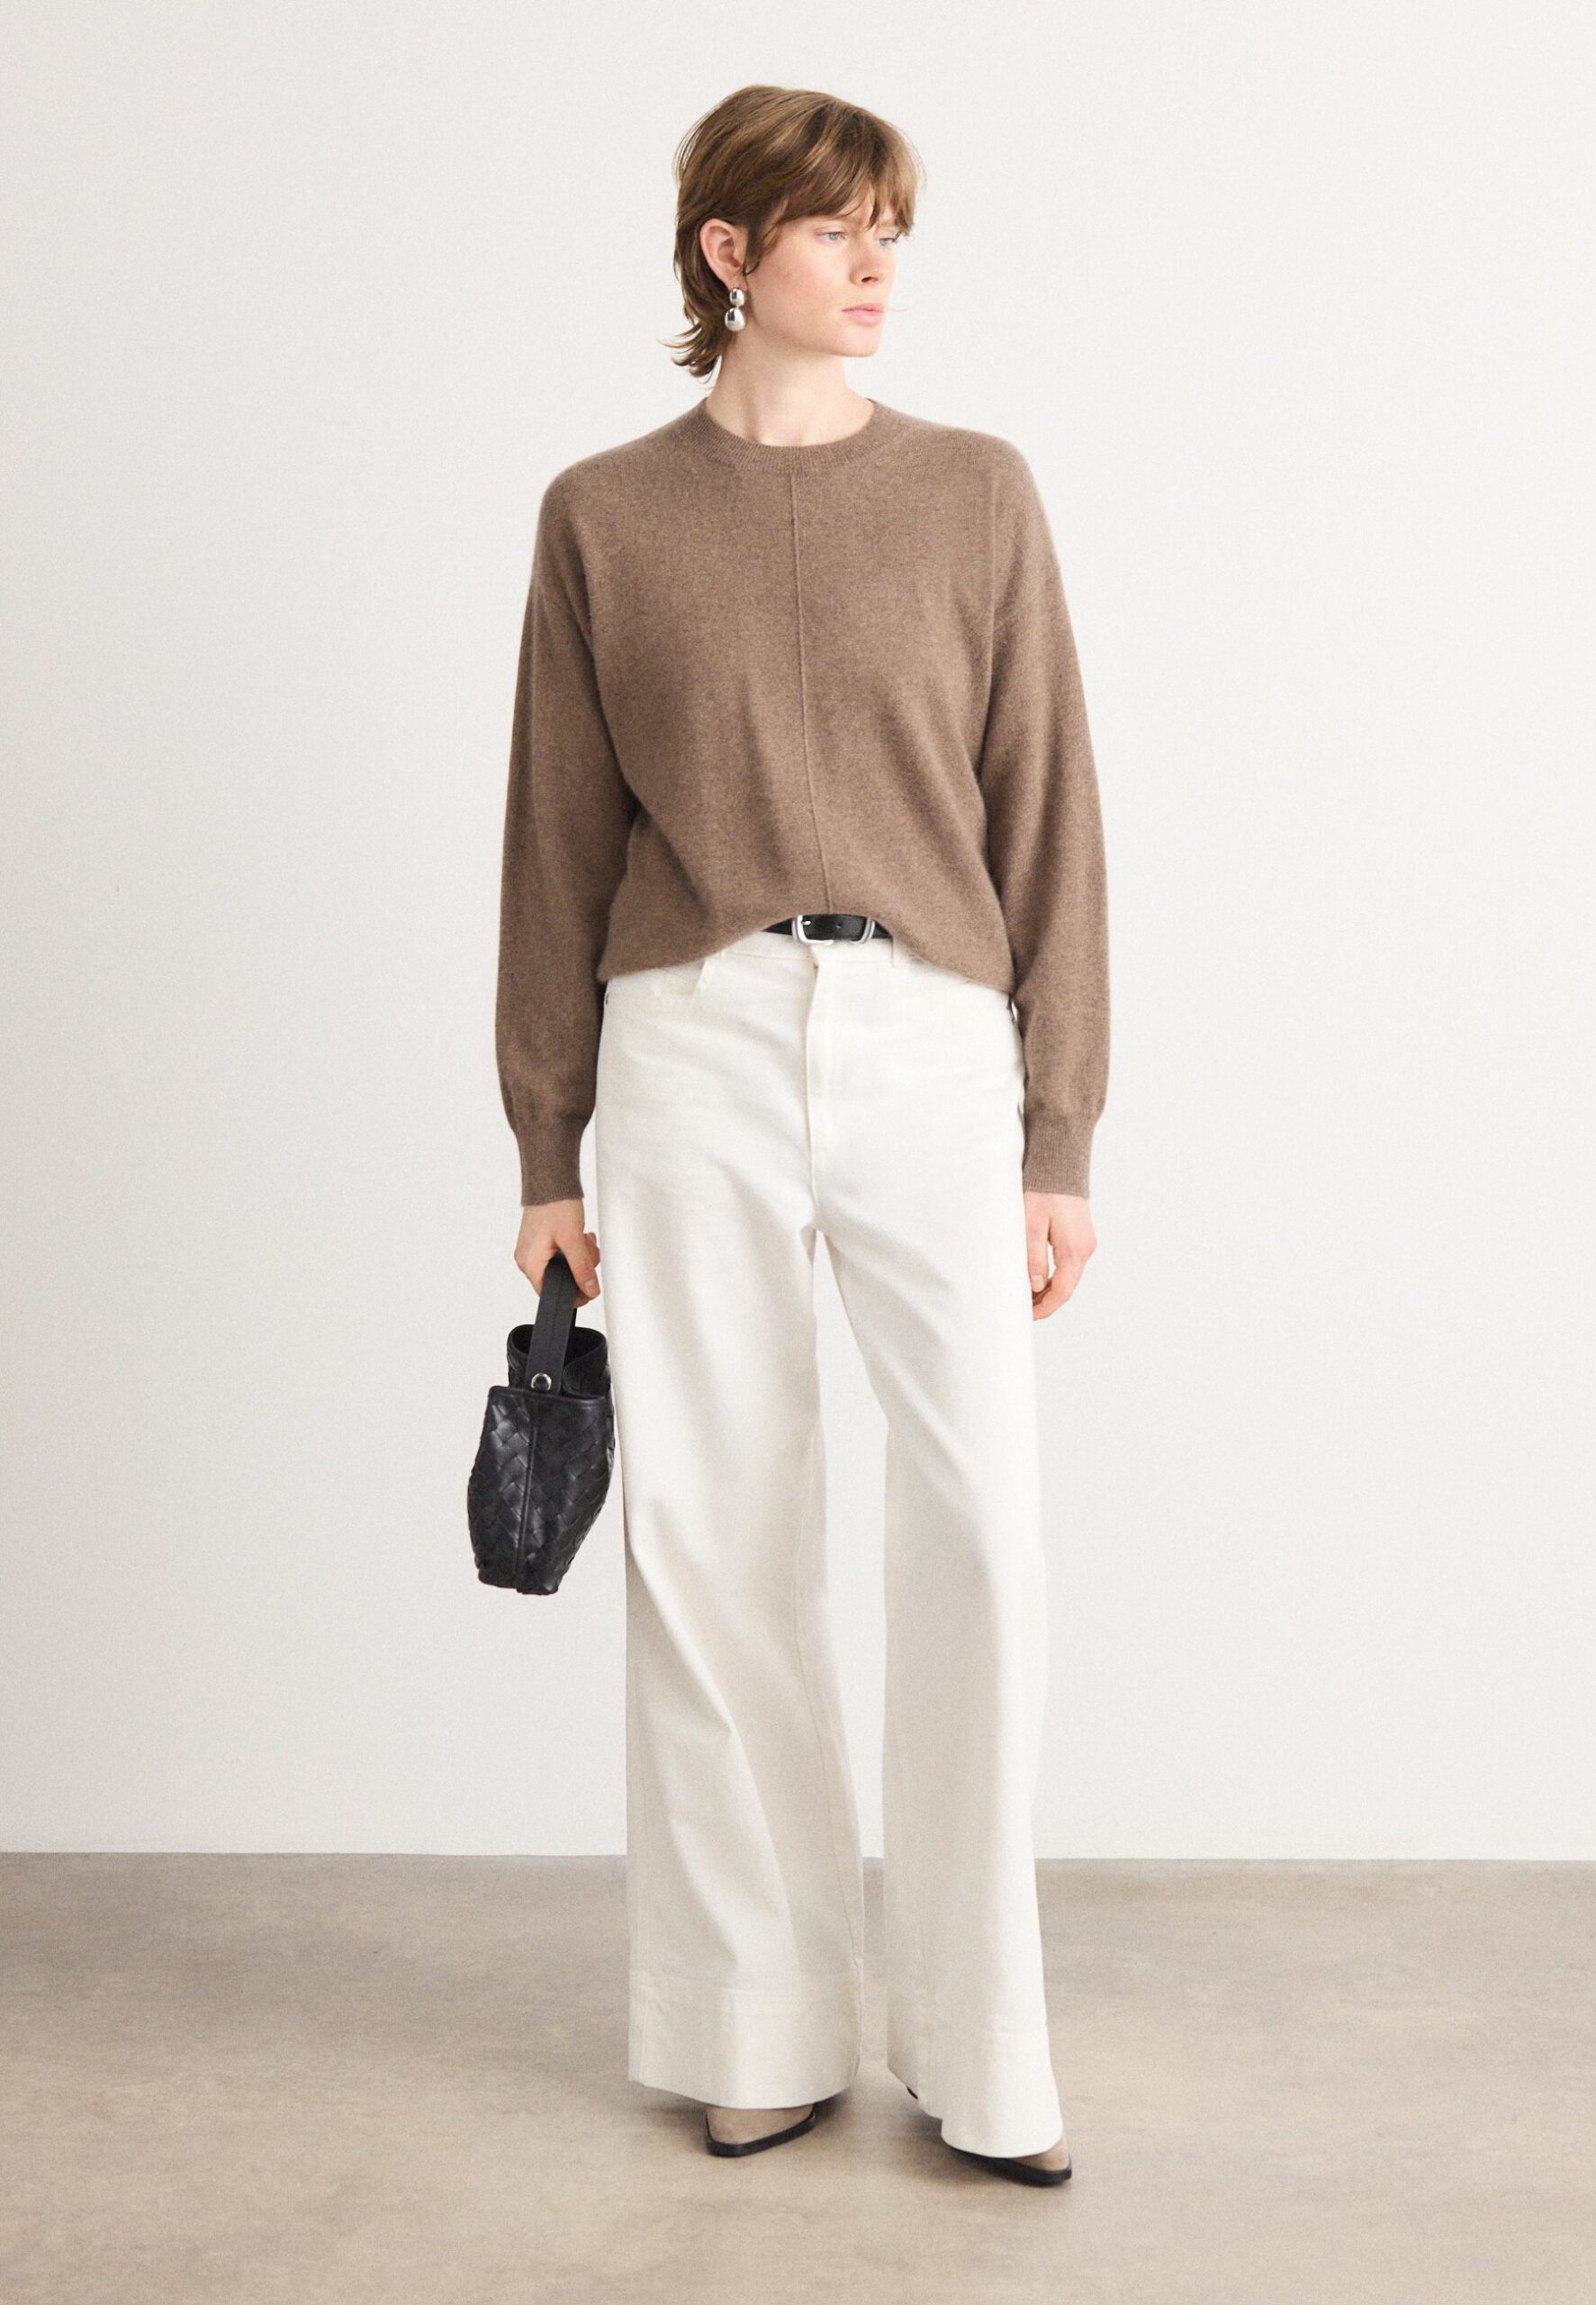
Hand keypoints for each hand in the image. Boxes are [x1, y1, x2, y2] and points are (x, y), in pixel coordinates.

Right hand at [515, 1199, 601, 1303]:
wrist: (550, 1180)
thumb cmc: (554, 1205)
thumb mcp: (573, 1239)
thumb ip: (582, 1267)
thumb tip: (590, 1289)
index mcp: (530, 1263)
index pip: (550, 1294)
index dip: (572, 1293)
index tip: (589, 1286)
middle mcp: (528, 1259)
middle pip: (559, 1279)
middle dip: (580, 1268)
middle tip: (588, 1251)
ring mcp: (533, 1251)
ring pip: (563, 1266)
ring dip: (580, 1256)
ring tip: (584, 1240)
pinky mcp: (541, 1242)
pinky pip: (560, 1255)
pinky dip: (573, 1248)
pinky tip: (579, 1236)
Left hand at [1024, 1191, 1095, 1318]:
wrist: (1060, 1166)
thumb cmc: (1043, 1191)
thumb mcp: (1030, 1225)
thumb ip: (1033, 1257)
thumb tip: (1035, 1286)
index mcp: (1074, 1249)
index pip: (1062, 1290)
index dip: (1045, 1307)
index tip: (1029, 1315)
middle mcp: (1085, 1249)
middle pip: (1068, 1287)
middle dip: (1047, 1302)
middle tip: (1026, 1310)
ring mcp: (1086, 1243)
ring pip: (1069, 1277)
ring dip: (1051, 1290)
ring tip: (1029, 1297)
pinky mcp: (1082, 1237)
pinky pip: (1070, 1266)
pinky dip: (1056, 1277)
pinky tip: (1040, 1280)